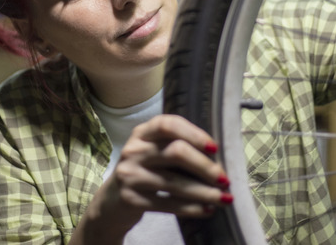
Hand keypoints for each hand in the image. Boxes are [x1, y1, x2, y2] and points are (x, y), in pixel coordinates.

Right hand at [71, 114, 231, 243]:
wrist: (111, 202)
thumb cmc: (144, 172)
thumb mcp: (153, 152)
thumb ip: (176, 146)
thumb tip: (218, 157)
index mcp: (142, 133)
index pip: (169, 125)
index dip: (195, 134)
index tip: (215, 148)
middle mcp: (133, 150)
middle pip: (176, 152)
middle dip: (205, 167)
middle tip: (225, 178)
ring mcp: (130, 175)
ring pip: (175, 182)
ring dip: (204, 192)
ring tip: (224, 198)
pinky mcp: (131, 200)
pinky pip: (169, 204)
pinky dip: (192, 208)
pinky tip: (207, 210)